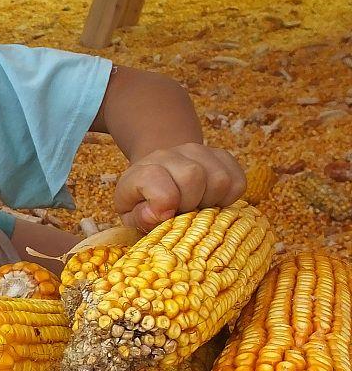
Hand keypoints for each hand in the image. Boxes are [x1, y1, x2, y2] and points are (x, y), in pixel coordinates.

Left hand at [114, 143, 245, 231]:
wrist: (161, 177)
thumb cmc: (145, 204)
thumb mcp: (132, 216)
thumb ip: (139, 218)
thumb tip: (159, 214)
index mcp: (141, 171)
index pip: (153, 178)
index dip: (163, 202)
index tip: (165, 215)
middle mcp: (169, 155)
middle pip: (192, 177)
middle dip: (191, 204)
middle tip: (183, 213)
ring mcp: (198, 152)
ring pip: (220, 180)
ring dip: (211, 203)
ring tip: (196, 207)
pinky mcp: (222, 156)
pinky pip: (237, 182)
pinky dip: (228, 199)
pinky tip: (211, 201)